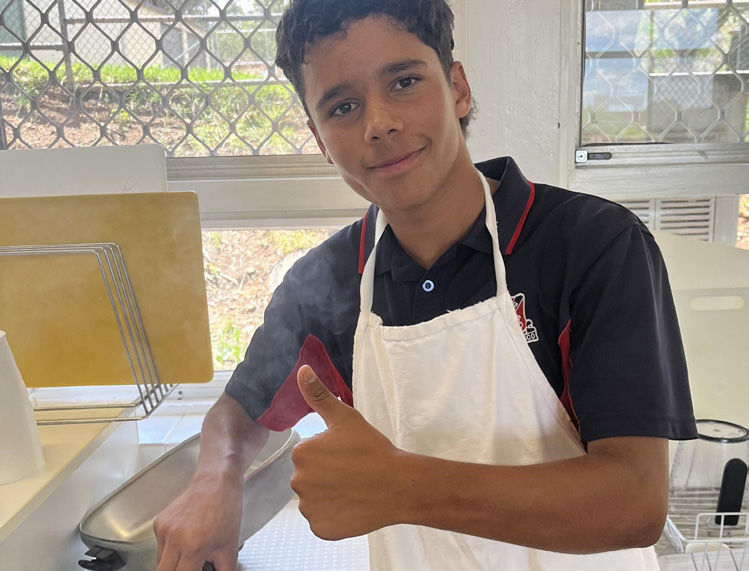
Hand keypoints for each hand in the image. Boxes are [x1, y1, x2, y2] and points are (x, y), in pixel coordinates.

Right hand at [153, 470, 242, 570]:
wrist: (216, 483)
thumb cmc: (225, 509)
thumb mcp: (229, 546)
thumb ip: (223, 570)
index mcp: (192, 547)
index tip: (197, 570)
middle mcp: (174, 539)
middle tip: (190, 566)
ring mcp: (164, 530)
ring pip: (160, 561)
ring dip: (172, 563)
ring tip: (189, 553)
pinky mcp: (158, 523)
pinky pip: (159, 545)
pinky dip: (169, 548)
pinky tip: (184, 539)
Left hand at [291, 365, 404, 539]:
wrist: (398, 485)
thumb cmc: (372, 448)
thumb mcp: (345, 417)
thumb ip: (318, 394)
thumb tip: (301, 369)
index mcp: (301, 454)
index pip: (309, 455)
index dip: (329, 454)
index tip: (347, 454)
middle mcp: (297, 482)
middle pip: (309, 477)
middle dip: (326, 475)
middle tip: (352, 472)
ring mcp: (309, 509)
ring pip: (315, 500)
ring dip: (329, 496)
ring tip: (354, 489)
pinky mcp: (321, 529)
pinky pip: (323, 520)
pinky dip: (335, 516)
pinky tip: (352, 506)